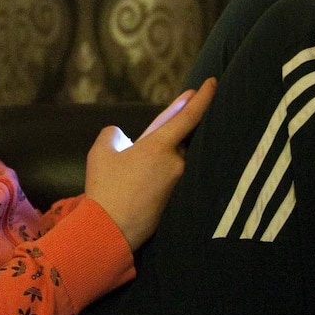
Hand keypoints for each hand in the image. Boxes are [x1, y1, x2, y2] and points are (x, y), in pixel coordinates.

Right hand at [84, 78, 216, 250]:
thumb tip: (123, 137)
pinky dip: (160, 179)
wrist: (110, 232)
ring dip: (160, 163)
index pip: (189, 116)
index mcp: (160, 147)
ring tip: (134, 179)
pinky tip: (140, 190)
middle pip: (180, 141)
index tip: (213, 83)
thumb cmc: (105, 189)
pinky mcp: (179, 202)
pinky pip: (173, 181)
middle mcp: (177, 164)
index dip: (203, 97)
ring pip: (175, 162)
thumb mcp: (101, 153)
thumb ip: (114, 135)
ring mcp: (181, 185)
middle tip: (149, 149)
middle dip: (167, 140)